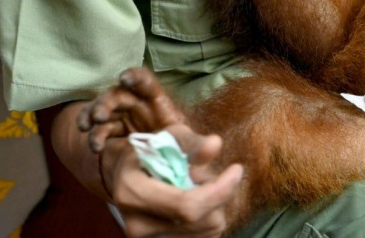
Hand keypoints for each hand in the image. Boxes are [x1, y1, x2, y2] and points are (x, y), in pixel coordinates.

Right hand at [78, 68, 244, 236]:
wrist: (127, 177)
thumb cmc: (152, 152)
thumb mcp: (169, 137)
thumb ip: (191, 142)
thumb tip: (215, 144)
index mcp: (132, 193)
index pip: (187, 205)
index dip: (219, 190)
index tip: (237, 169)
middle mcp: (137, 225)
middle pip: (202, 221)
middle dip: (218, 194)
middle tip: (208, 175)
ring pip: (208, 231)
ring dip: (215, 206)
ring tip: (198, 187)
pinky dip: (210, 218)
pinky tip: (199, 203)